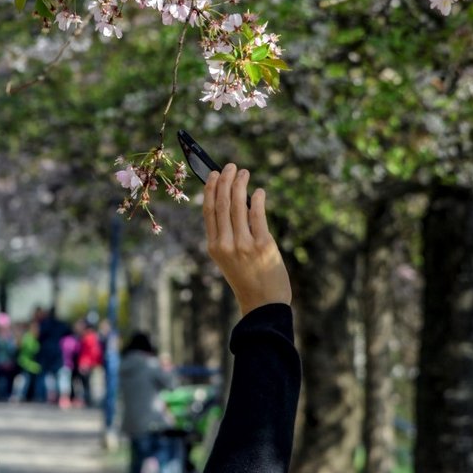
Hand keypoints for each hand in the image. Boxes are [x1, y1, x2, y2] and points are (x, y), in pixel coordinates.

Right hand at [201, 164, 291, 315]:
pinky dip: (257, 199)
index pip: (209, 211)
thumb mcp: (228, 259)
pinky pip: (258, 215)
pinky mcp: (263, 245)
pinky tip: (258, 191)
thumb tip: (237, 202)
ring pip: (238, 205)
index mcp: (214, 247)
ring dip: (240, 185)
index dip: (211, 189)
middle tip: (231, 166)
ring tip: (244, 173)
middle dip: (225, 180)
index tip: (214, 174)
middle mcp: (226, 244)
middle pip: (222, 204)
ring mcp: (244, 245)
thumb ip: (229, 234)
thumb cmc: (247, 280)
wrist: (263, 306)